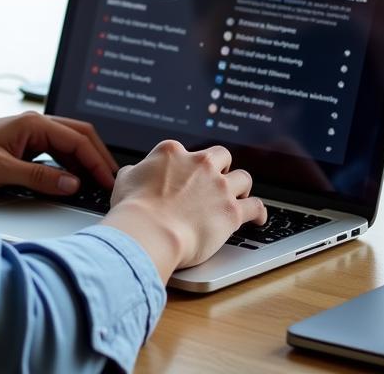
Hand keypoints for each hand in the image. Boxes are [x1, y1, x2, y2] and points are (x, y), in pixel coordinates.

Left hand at [0, 112, 116, 194]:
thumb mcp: (1, 171)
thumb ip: (39, 178)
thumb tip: (73, 184)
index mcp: (32, 124)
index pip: (77, 139)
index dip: (97, 162)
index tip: (109, 183)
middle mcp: (33, 125)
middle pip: (78, 136)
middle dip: (97, 157)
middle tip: (111, 183)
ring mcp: (27, 134)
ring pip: (67, 144)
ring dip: (84, 161)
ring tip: (98, 185)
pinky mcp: (21, 146)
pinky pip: (54, 152)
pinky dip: (69, 165)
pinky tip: (73, 181)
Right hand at [102, 140, 266, 282]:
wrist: (149, 231)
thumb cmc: (133, 208)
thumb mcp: (125, 180)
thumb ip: (135, 172)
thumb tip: (135, 173)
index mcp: (172, 152)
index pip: (186, 151)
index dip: (186, 165)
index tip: (186, 176)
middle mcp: (199, 163)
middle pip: (221, 156)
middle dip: (221, 167)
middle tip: (216, 181)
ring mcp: (218, 186)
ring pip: (243, 178)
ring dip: (240, 187)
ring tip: (238, 196)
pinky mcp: (232, 211)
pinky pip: (256, 206)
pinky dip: (258, 212)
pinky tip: (258, 217)